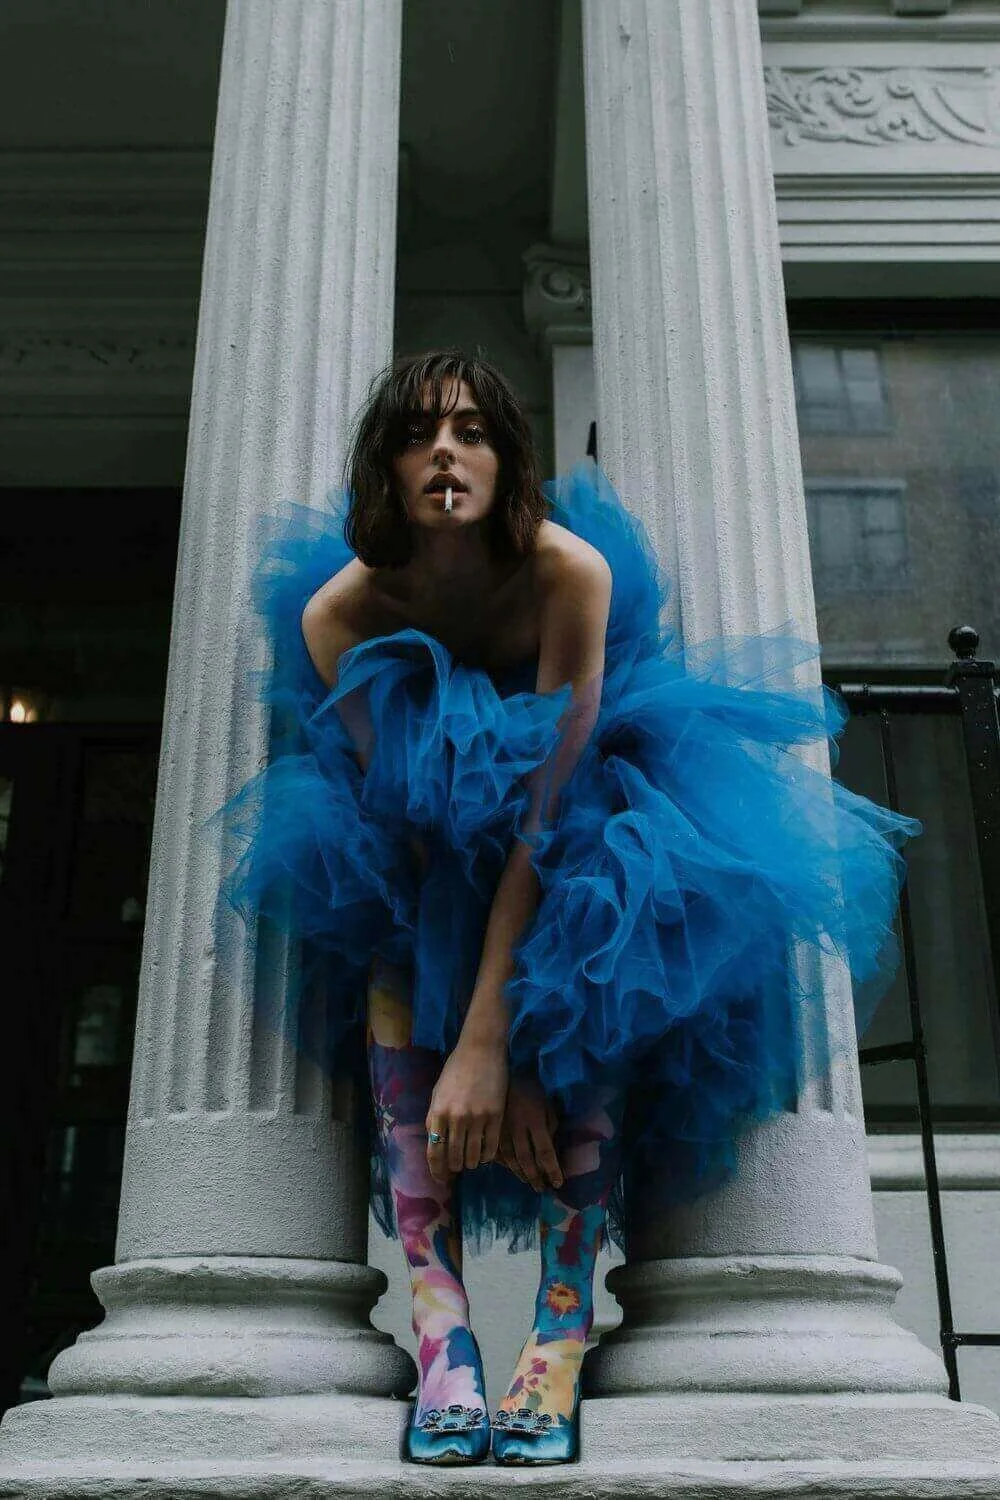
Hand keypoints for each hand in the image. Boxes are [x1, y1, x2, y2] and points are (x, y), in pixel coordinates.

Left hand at [425, 1038, 507, 1183]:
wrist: (481, 1050)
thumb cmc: (456, 1069)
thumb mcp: (437, 1093)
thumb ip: (434, 1117)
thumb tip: (434, 1142)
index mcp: (437, 1112)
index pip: (434, 1152)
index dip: (437, 1170)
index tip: (440, 1180)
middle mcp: (456, 1118)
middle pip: (453, 1158)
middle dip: (454, 1169)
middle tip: (457, 1170)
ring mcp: (477, 1118)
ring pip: (472, 1156)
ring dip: (470, 1164)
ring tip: (470, 1162)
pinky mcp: (496, 1116)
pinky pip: (490, 1147)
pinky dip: (486, 1156)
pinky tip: (484, 1155)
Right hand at [498, 1076, 562, 1192]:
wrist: (506, 1074)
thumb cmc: (532, 1090)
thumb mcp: (547, 1105)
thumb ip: (551, 1127)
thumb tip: (553, 1152)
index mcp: (534, 1120)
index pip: (545, 1151)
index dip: (551, 1169)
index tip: (558, 1183)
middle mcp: (517, 1128)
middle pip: (526, 1159)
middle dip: (535, 1177)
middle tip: (542, 1189)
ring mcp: (501, 1130)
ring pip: (509, 1159)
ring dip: (520, 1173)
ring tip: (528, 1181)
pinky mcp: (490, 1129)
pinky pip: (496, 1152)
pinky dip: (504, 1164)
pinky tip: (510, 1169)